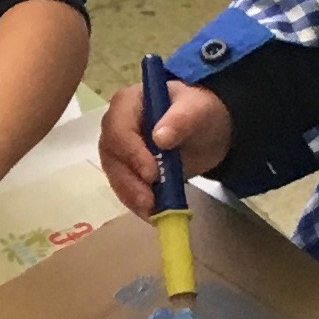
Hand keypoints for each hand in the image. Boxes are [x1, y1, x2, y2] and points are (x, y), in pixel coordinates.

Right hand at [100, 76, 233, 215]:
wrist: (207, 131)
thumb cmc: (200, 113)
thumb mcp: (197, 110)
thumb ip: (181, 119)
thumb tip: (160, 138)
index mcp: (127, 103)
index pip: (118, 128)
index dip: (132, 153)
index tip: (152, 173)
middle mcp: (115, 126)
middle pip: (112, 156)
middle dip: (129, 181)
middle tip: (150, 201)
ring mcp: (118, 151)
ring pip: (115, 176)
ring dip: (131, 196)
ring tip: (152, 212)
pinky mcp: (125, 171)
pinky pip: (125, 188)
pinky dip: (137, 204)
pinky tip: (153, 214)